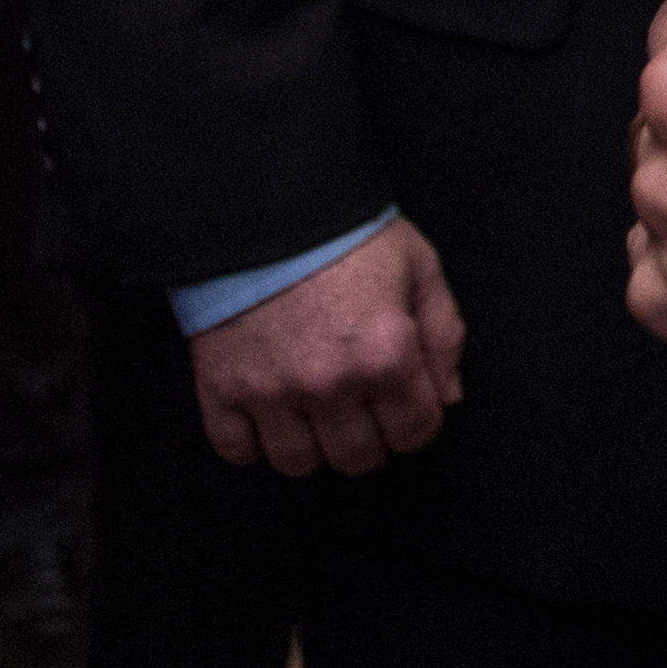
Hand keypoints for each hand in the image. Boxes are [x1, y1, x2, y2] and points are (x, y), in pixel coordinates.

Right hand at [185, 216, 466, 476]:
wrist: (264, 203)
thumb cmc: (347, 232)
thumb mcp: (420, 268)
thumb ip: (443, 336)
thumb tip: (446, 399)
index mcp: (385, 355)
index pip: (414, 434)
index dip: (417, 421)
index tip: (407, 404)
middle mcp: (329, 384)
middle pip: (357, 459)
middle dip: (371, 439)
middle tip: (364, 408)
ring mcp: (269, 392)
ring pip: (299, 464)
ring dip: (314, 446)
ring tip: (318, 411)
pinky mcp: (219, 389)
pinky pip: (238, 451)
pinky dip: (254, 443)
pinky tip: (271, 414)